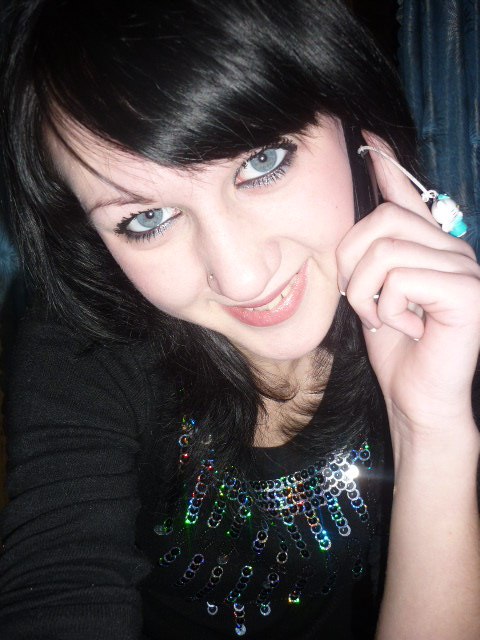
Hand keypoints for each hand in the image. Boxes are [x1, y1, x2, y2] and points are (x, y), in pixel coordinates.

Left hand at [336, 133, 479, 439]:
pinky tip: (406, 327)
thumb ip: (373, 254)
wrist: (416, 395)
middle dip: (352, 262)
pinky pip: (401, 279)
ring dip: (367, 293)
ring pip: (385, 251)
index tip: (368, 139)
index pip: (409, 197)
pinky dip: (388, 309)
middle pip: (382, 221)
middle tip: (362, 299)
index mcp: (429, 247)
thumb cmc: (396, 346)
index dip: (388, 167)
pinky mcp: (467, 293)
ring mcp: (465, 269)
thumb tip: (364, 213)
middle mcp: (453, 248)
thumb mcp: (375, 292)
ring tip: (384, 317)